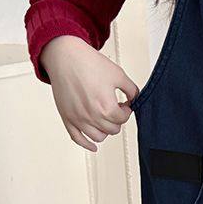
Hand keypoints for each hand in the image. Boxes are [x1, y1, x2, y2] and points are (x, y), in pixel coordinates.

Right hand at [40, 35, 138, 151]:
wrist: (65, 57)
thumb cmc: (88, 63)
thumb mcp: (118, 74)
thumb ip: (132, 90)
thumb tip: (136, 99)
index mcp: (105, 106)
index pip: (123, 119)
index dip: (127, 110)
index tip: (125, 104)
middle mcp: (91, 116)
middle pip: (112, 129)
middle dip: (117, 119)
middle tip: (116, 108)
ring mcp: (77, 118)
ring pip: (98, 136)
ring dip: (105, 129)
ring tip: (105, 117)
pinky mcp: (67, 118)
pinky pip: (77, 138)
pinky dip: (87, 144)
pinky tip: (93, 146)